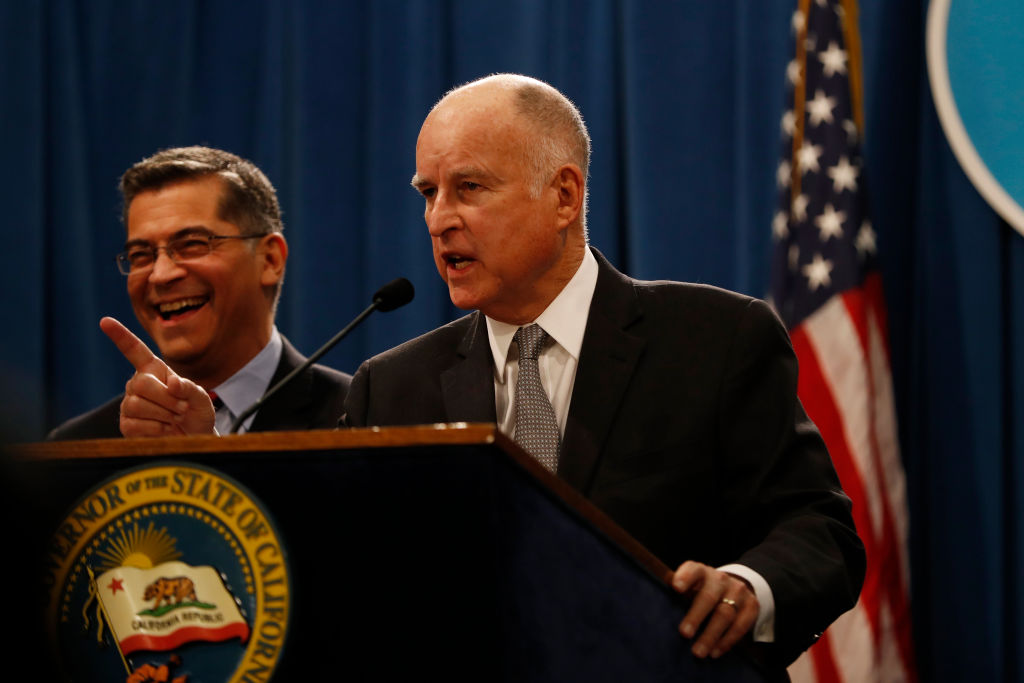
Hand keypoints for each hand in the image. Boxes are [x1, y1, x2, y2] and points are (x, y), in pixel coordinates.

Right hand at [100, 317, 214, 436]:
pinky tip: (164, 429)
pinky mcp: (126, 424)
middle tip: (182, 409)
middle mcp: (137, 384)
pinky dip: (156, 429)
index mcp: (154, 370)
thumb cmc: (196, 414)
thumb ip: (190, 388)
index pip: (134, 350)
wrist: (194, 439)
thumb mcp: (201, 398)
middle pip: (141, 384)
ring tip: (174, 418)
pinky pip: (134, 424)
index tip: (105, 321)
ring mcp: (129, 405)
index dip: (120, 336)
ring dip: (163, 414)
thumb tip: (172, 383)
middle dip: (166, 398)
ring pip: (136, 404)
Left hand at [672, 561, 757, 658]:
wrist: (734, 588)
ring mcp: (738, 592)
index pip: (693, 570)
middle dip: (696, 616)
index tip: (676, 587)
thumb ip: (677, 590)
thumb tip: (654, 602)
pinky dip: (727, 641)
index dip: (685, 577)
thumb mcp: (690, 586)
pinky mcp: (751, 606)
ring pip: (725, 614)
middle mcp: (720, 579)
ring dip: (710, 635)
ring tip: (698, 652)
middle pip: (708, 597)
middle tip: (684, 634)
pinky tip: (715, 652)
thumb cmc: (702, 590)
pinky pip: (740, 626)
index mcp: (701, 571)